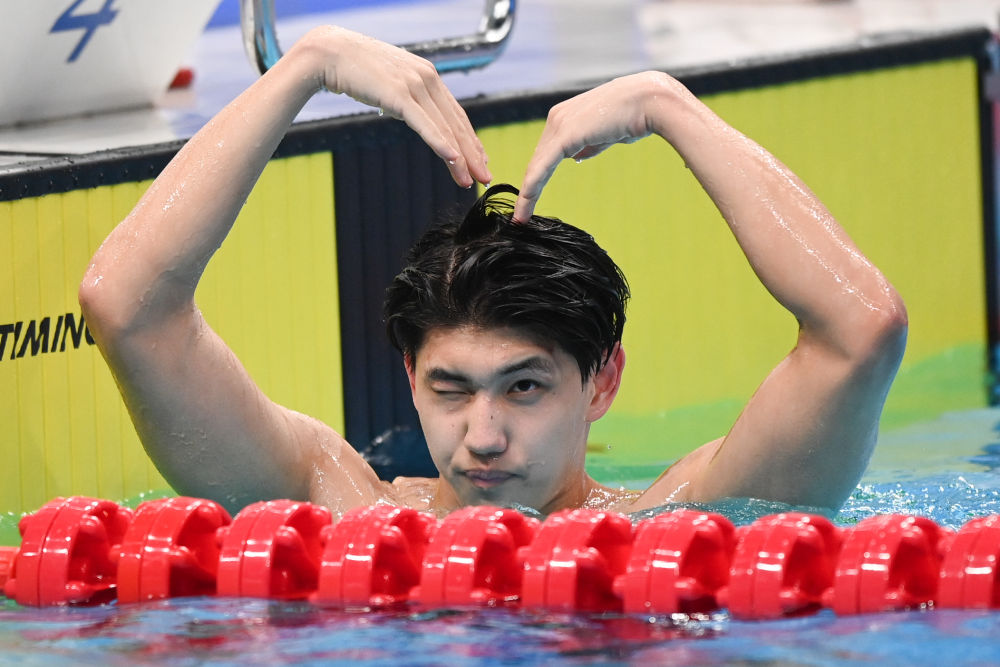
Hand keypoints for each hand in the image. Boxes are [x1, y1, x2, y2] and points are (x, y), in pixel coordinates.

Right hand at [300, 26, 490, 187]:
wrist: (330, 52)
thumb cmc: (358, 69)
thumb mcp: (392, 82)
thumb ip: (408, 95)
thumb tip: (416, 114)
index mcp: (429, 76)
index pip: (456, 114)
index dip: (471, 140)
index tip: (480, 160)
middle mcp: (428, 78)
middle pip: (456, 124)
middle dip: (473, 154)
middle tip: (485, 177)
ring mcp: (414, 85)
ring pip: (444, 127)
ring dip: (460, 157)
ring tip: (470, 179)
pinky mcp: (399, 94)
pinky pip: (424, 124)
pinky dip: (441, 143)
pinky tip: (453, 159)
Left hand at [514, 72, 669, 220]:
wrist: (648, 100)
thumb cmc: (635, 115)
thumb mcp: (605, 133)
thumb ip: (588, 144)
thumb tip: (577, 155)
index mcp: (566, 116)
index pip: (546, 151)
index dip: (538, 174)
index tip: (531, 196)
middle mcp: (557, 118)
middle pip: (538, 159)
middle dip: (530, 187)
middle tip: (522, 214)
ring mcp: (558, 125)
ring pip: (536, 166)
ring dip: (528, 194)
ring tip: (521, 218)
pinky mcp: (564, 136)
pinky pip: (542, 168)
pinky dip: (532, 189)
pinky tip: (526, 206)